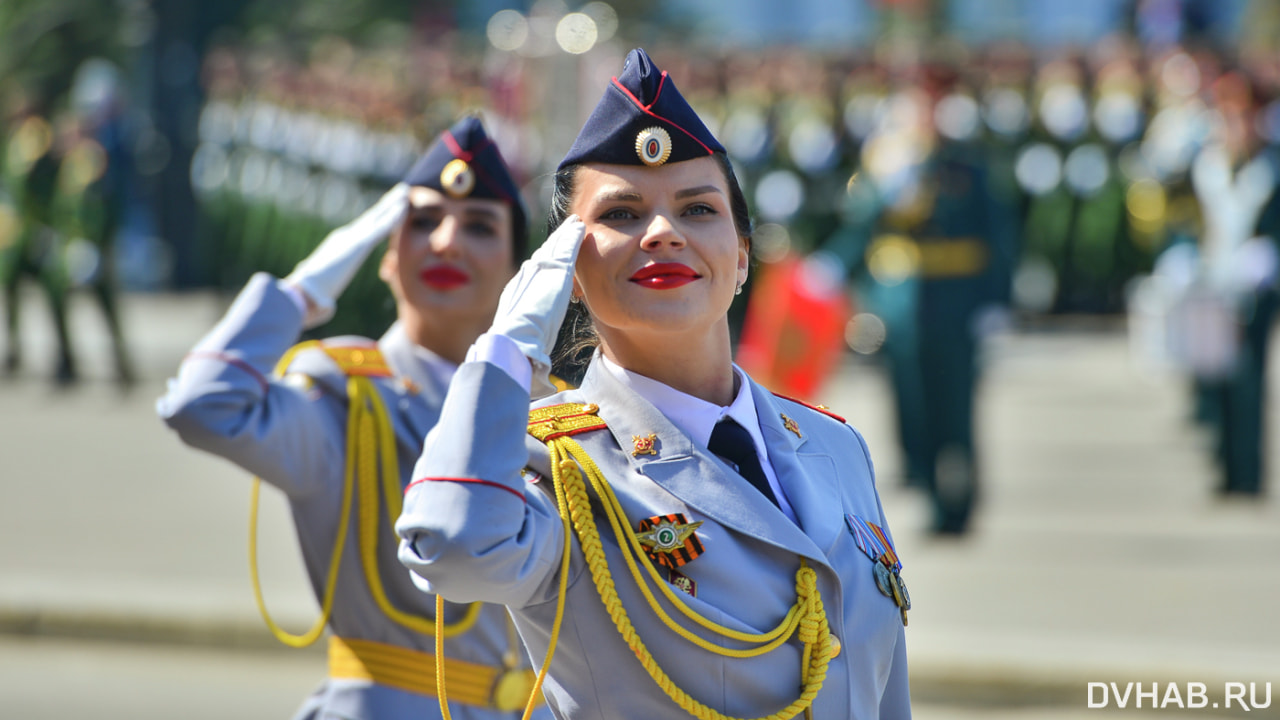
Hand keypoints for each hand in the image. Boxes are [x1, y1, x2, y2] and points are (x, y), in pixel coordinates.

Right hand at [285, 183, 409, 327]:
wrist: (305, 291)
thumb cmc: (311, 293)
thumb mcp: (322, 289)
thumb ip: (327, 292)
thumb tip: (327, 303)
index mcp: (339, 244)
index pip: (363, 228)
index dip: (377, 217)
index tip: (388, 208)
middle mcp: (346, 236)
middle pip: (372, 216)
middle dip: (387, 203)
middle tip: (401, 191)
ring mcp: (353, 239)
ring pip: (378, 216)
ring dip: (393, 204)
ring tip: (406, 191)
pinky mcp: (359, 245)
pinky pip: (381, 228)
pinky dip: (393, 218)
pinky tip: (404, 209)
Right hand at [489, 215, 585, 397]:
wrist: (513, 343)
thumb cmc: (515, 352)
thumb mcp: (525, 343)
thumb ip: (533, 344)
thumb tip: (539, 368)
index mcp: (517, 295)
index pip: (532, 275)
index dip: (542, 264)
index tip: (550, 257)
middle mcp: (525, 279)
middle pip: (543, 256)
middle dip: (554, 244)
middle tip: (565, 231)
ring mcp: (538, 273)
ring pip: (554, 249)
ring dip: (565, 236)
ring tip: (575, 225)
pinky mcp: (553, 272)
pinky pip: (566, 249)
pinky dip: (573, 237)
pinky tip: (580, 228)